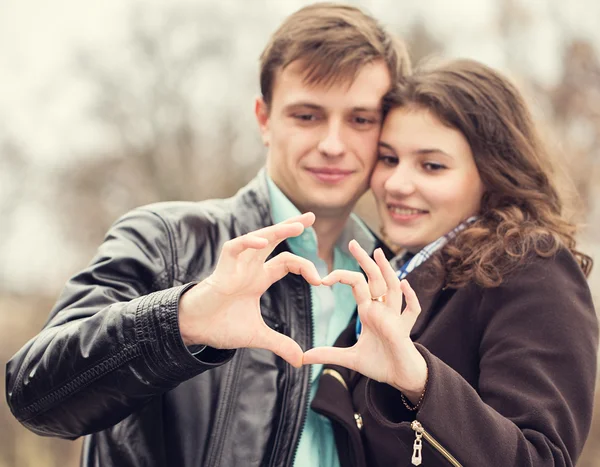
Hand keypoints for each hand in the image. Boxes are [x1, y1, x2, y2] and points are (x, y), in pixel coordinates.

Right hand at [179, 212, 320, 367]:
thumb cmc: (220, 327)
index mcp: (258, 279)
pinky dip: (248, 242)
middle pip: (274, 239)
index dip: (305, 266)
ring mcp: (236, 265)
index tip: (320, 282)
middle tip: (311, 216)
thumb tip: (301, 360)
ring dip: (278, 230)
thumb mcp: (257, 336)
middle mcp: (249, 267)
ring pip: (258, 238)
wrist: (195, 331)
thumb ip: (280, 344)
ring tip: (299, 225)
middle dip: (292, 226)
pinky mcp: (222, 268)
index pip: (286, 261)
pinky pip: (235, 247)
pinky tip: (264, 241)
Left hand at [303, 240, 427, 399]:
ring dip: (387, 270)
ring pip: (393, 288)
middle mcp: (383, 309)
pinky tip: (405, 285)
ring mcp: (395, 318)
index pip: (356, 284)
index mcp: (369, 311)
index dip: (341, 277)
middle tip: (353, 243)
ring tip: (378, 253)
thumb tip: (304, 357)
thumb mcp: (350, 359)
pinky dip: (410, 298)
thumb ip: (329, 355)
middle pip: (375, 279)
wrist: (401, 377)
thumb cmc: (380, 363)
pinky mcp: (404, 330)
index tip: (323, 279)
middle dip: (365, 261)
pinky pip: (411, 311)